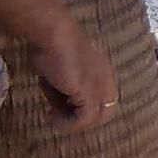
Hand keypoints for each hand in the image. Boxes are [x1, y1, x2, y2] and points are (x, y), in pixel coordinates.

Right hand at [28, 18, 117, 132]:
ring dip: (74, 123)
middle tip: (60, 118)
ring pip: (98, 118)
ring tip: (53, 118)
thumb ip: (63, 85)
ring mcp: (101, 86)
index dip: (83, 107)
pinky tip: (52, 118)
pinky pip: (85, 119)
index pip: (103, 99)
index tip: (61, 108)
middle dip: (83, 119)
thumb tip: (58, 100)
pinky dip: (68, 123)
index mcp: (102, 71)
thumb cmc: (51, 45)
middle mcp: (107, 80)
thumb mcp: (58, 69)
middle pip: (105, 111)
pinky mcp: (90, 93)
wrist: (53, 34)